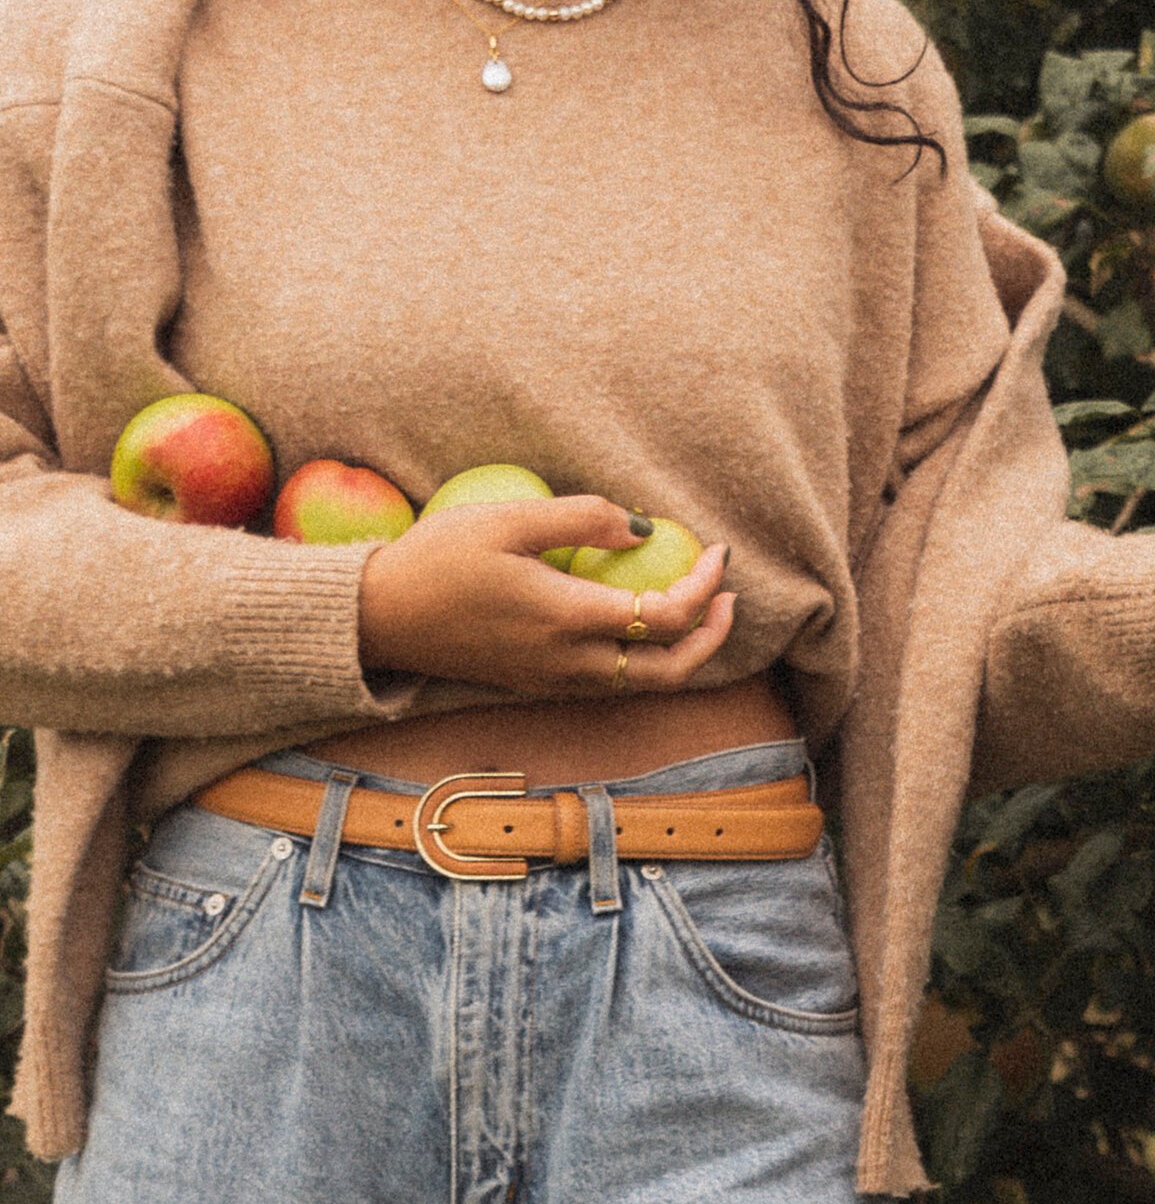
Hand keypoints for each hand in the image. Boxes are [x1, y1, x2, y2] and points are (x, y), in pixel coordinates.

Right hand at [358, 495, 734, 695]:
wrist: (378, 618)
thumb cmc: (438, 559)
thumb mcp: (509, 519)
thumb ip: (583, 518)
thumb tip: (642, 527)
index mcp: (568, 620)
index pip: (666, 616)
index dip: (705, 586)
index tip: (718, 552)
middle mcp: (569, 663)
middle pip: (669, 670)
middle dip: (711, 636)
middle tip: (727, 596)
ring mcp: (553, 681)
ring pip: (641, 683)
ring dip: (681, 652)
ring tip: (696, 609)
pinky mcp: (536, 684)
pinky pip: (611, 682)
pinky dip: (645, 659)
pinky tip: (638, 622)